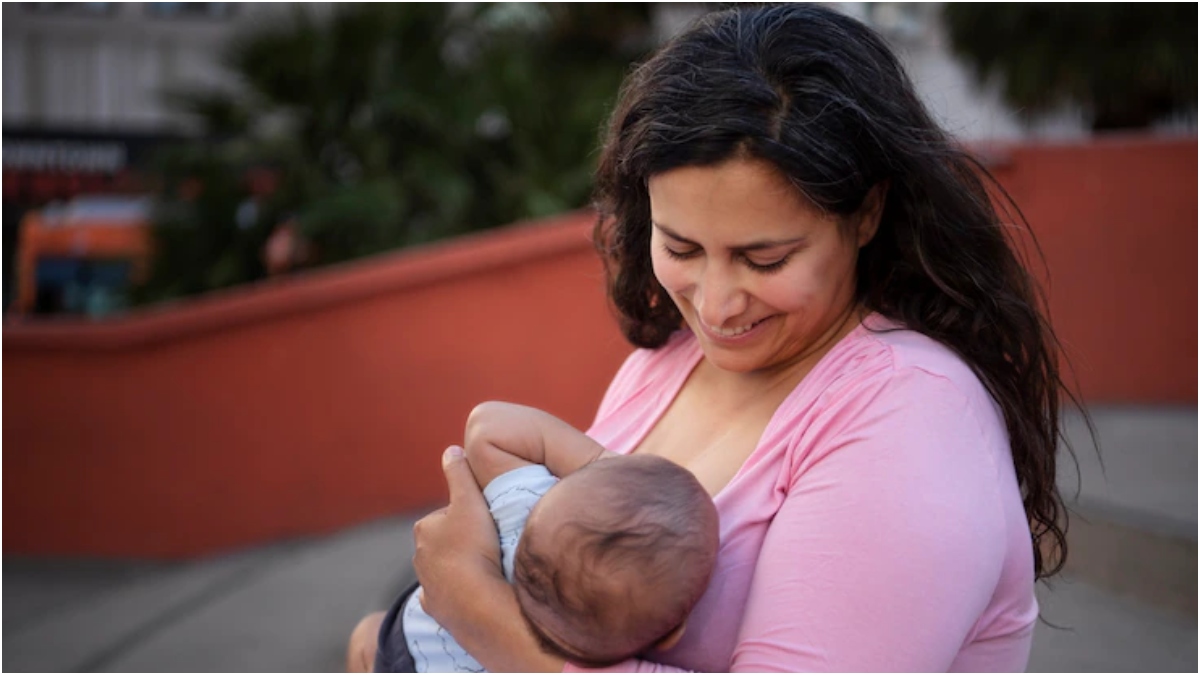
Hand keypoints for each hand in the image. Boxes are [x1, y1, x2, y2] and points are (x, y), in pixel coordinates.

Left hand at [413, 445, 502, 626]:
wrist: (475, 602)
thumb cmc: (473, 546)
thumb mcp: (470, 500)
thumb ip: (460, 473)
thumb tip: (451, 449)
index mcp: (424, 528)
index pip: (447, 515)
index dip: (469, 515)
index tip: (488, 522)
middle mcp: (419, 557)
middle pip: (445, 543)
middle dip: (462, 543)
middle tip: (491, 546)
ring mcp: (428, 586)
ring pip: (446, 571)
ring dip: (462, 569)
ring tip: (488, 569)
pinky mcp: (437, 610)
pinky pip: (447, 598)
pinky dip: (457, 594)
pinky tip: (474, 592)